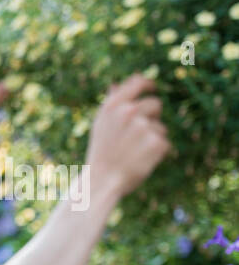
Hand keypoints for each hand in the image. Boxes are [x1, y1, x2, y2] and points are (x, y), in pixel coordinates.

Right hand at [85, 74, 171, 199]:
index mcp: (114, 106)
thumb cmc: (101, 153)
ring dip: (152, 138)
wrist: (102, 181)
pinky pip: (164, 143)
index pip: (138, 83)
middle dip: (151, 117)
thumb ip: (110, 104)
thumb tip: (116, 84)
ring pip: (160, 127)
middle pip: (155, 104)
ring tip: (133, 152)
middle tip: (136, 136)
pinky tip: (141, 160)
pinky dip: (156, 152)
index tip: (152, 88)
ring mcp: (144, 127)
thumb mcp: (100, 126)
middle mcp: (129, 112)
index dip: (148, 84)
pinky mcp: (157, 142)